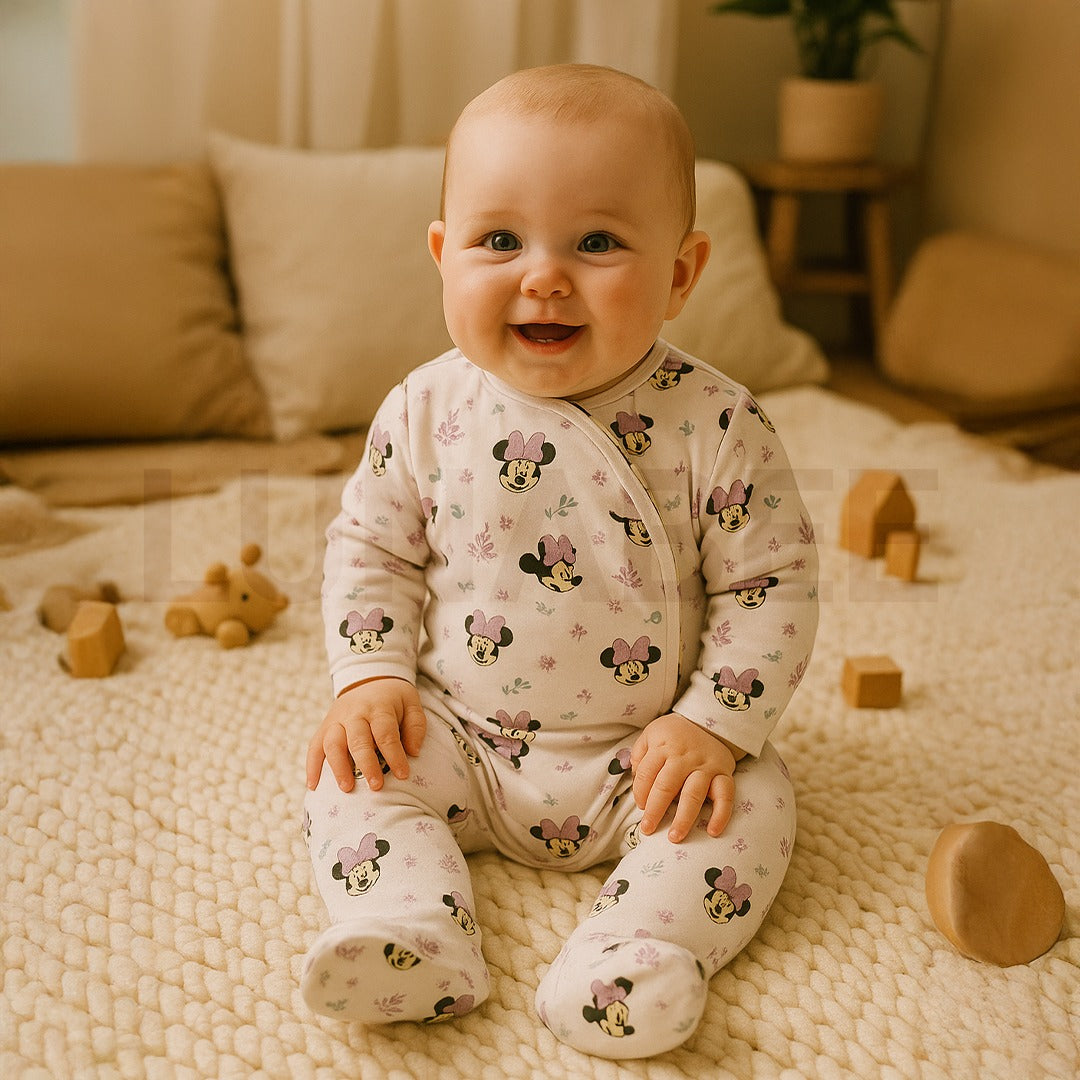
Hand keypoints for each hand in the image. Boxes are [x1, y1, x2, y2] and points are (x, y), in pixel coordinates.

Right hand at [306, 677, 426, 792]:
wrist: (369, 679)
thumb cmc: (394, 699)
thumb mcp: (411, 703)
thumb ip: (415, 726)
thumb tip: (413, 752)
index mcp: (378, 706)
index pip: (385, 733)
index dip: (394, 755)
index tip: (403, 775)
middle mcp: (354, 712)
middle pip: (358, 740)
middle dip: (366, 764)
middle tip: (376, 786)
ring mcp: (336, 719)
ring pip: (332, 743)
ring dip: (338, 767)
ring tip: (347, 788)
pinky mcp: (324, 727)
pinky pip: (314, 746)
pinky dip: (312, 766)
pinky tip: (314, 786)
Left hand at [630, 713, 737, 842]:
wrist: (709, 721)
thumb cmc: (674, 734)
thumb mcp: (651, 734)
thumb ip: (639, 754)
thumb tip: (635, 780)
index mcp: (663, 746)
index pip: (646, 773)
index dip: (640, 792)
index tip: (640, 807)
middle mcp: (684, 757)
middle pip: (666, 786)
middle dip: (655, 810)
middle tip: (648, 829)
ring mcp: (706, 766)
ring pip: (693, 794)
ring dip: (684, 818)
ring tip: (674, 837)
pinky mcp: (724, 774)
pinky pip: (726, 796)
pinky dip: (721, 814)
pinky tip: (713, 831)